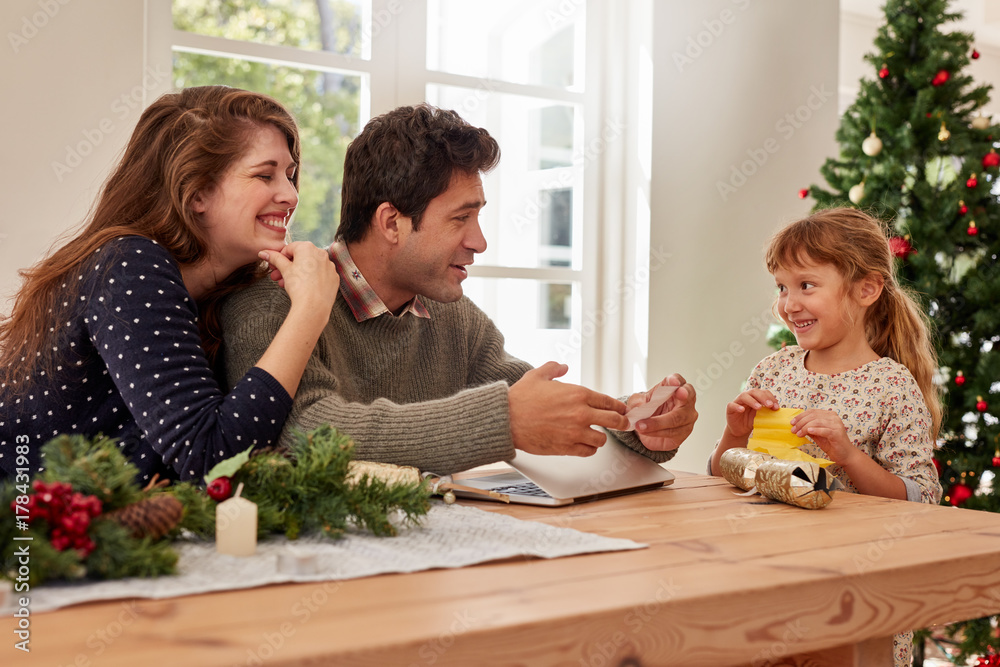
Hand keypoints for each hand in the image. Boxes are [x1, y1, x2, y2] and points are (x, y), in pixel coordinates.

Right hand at [259, 242, 339, 312]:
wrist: (313, 306)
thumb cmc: (299, 286)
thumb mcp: (284, 270)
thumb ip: (275, 258)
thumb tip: (264, 253)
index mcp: (308, 247)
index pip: (290, 248)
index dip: (280, 257)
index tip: (274, 266)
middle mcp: (321, 253)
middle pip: (300, 258)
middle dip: (287, 267)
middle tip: (277, 276)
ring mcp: (329, 266)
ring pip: (310, 267)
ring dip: (297, 273)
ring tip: (286, 284)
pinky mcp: (334, 277)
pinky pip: (320, 275)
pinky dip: (311, 279)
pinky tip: (303, 287)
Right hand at [509, 361, 628, 456]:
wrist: (507, 419)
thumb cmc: (520, 399)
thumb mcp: (537, 375)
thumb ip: (553, 368)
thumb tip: (563, 367)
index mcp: (578, 394)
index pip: (608, 402)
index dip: (618, 406)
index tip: (622, 410)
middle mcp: (581, 414)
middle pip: (614, 421)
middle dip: (621, 423)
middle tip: (623, 424)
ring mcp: (575, 432)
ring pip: (602, 439)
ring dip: (600, 437)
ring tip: (596, 435)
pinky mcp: (567, 448)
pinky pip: (588, 451)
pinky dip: (589, 449)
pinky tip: (585, 445)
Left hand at [628, 374, 698, 451]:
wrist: (646, 428)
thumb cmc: (648, 410)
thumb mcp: (637, 402)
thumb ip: (637, 402)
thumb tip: (640, 406)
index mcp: (673, 388)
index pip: (678, 380)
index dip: (677, 380)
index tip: (673, 381)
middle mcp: (684, 402)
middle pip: (686, 398)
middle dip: (681, 397)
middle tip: (679, 394)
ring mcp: (686, 417)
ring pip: (677, 419)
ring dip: (658, 422)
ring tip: (642, 424)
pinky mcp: (683, 432)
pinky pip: (672, 432)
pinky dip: (657, 432)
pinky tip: (647, 431)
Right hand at [724, 388, 778, 439]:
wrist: (740, 430)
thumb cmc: (751, 421)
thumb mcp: (762, 416)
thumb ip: (768, 412)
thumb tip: (778, 410)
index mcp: (755, 397)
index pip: (763, 392)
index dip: (770, 398)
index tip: (776, 407)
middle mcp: (747, 397)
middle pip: (754, 392)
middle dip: (763, 397)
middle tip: (769, 405)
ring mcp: (737, 402)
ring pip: (744, 396)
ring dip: (752, 401)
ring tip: (759, 408)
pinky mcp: (730, 409)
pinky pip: (732, 405)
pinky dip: (737, 407)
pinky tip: (742, 410)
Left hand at [791, 409, 854, 464]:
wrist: (845, 455)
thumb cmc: (831, 444)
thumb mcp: (817, 434)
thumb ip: (809, 428)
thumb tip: (796, 425)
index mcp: (829, 415)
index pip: (812, 412)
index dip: (800, 416)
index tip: (792, 423)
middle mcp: (834, 418)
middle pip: (813, 416)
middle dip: (801, 423)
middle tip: (793, 430)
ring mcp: (836, 425)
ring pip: (817, 422)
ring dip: (805, 427)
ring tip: (798, 434)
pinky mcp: (837, 433)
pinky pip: (824, 430)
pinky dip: (815, 430)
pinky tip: (808, 432)